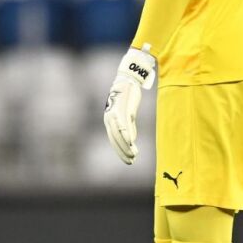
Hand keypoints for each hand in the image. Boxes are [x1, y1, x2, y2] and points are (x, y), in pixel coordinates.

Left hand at [103, 44, 155, 164]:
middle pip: (115, 140)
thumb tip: (131, 141)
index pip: (114, 140)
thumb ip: (129, 127)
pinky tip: (131, 143)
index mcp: (109, 121)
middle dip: (122, 152)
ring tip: (134, 155)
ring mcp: (114, 114)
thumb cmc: (128, 97)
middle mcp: (109, 119)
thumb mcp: (128, 114)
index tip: (128, 160)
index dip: (120, 151)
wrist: (128, 81)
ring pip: (119, 135)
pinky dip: (127, 135)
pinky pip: (123, 125)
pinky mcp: (122, 109)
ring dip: (126, 146)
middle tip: (131, 161)